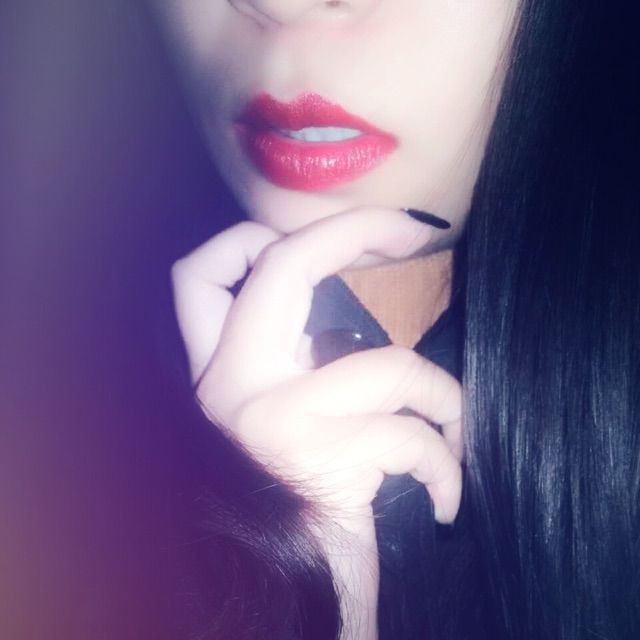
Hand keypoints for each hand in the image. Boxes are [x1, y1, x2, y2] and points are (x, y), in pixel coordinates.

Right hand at [172, 207, 462, 525]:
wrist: (297, 588)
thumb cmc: (306, 488)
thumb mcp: (290, 407)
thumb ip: (296, 347)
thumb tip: (343, 275)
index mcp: (219, 371)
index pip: (202, 272)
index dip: (258, 236)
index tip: (327, 235)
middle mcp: (229, 388)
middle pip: (281, 266)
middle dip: (357, 228)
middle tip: (414, 228)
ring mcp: (274, 422)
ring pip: (387, 364)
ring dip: (439, 395)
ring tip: (451, 426)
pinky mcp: (323, 461)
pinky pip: (412, 433)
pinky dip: (445, 458)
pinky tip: (448, 488)